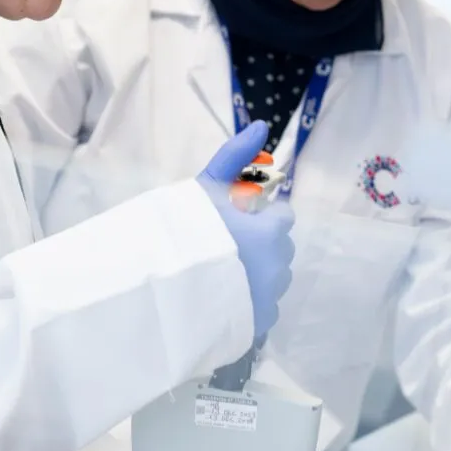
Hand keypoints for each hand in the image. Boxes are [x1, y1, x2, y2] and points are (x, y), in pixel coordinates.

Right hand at [198, 122, 295, 340]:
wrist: (168, 286)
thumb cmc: (187, 230)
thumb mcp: (207, 185)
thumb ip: (235, 155)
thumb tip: (260, 125)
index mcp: (273, 230)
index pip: (282, 217)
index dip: (259, 216)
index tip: (233, 220)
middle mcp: (279, 265)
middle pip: (278, 249)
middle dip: (259, 246)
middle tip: (222, 247)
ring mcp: (270, 298)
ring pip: (271, 280)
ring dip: (255, 275)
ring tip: (217, 274)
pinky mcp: (259, 325)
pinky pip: (261, 309)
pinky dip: (247, 303)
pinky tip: (219, 299)